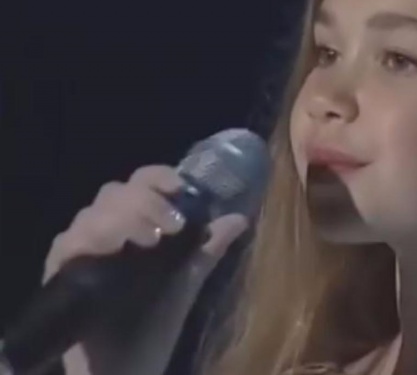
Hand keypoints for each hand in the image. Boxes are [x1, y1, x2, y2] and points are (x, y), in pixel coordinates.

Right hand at [42, 165, 248, 374]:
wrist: (126, 367)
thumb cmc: (155, 322)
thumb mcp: (187, 281)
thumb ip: (208, 248)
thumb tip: (239, 219)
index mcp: (134, 224)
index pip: (140, 182)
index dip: (158, 177)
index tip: (179, 188)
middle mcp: (104, 229)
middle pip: (116, 191)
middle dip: (146, 200)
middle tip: (173, 224)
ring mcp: (81, 247)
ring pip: (95, 211)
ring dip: (127, 218)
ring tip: (153, 240)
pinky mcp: (61, 269)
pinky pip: (71, 241)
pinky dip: (96, 238)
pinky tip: (118, 248)